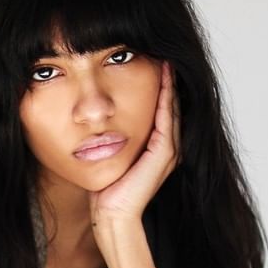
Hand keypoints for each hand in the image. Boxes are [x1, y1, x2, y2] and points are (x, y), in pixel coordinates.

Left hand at [89, 59, 181, 225]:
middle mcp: (167, 148)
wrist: (112, 214)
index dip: (159, 87)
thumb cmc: (106, 192)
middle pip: (170, 105)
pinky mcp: (164, 153)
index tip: (151, 62)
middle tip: (163, 53)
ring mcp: (168, 151)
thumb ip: (112, 139)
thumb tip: (96, 120)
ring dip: (170, 83)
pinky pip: (167, 118)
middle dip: (167, 80)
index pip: (161, 110)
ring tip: (166, 58)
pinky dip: (166, 96)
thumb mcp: (110, 157)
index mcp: (156, 149)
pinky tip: (163, 77)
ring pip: (171, 108)